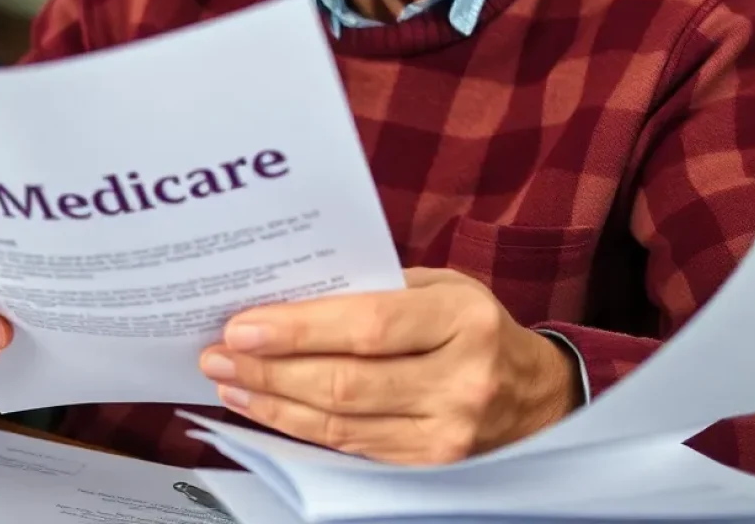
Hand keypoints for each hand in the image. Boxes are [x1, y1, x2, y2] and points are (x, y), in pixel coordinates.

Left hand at [200, 268, 580, 464]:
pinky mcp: (428, 468)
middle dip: (270, 370)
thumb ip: (376, 289)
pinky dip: (300, 429)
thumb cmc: (474, 324)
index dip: (299, 330)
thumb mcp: (440, 286)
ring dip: (273, 403)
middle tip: (219, 354)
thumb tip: (291, 296)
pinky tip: (267, 408)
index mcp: (461, 319)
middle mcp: (458, 382)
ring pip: (340, 424)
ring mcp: (446, 435)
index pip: (368, 326)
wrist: (536, 395)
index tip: (242, 326)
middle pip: (345, 383)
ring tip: (229, 381)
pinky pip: (350, 448)